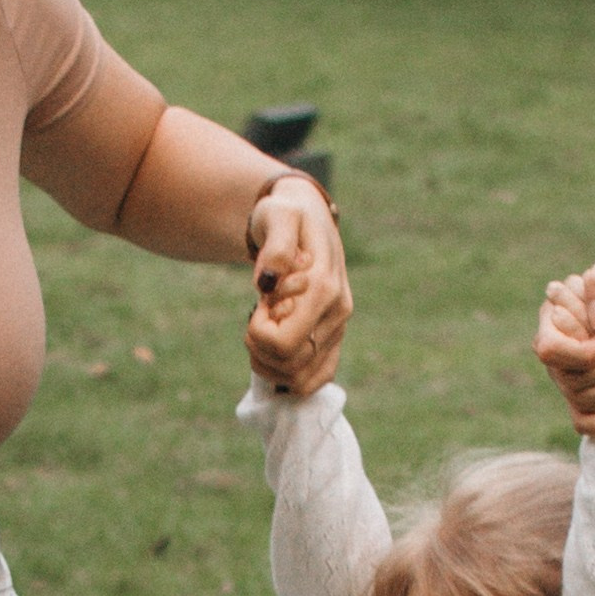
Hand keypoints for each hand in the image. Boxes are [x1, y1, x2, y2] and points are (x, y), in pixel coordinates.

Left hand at [245, 173, 350, 394]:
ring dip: (268, 363)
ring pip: (300, 380)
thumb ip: (275, 246)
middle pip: (290, 365)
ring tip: (262, 330)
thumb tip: (269, 282)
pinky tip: (272, 347)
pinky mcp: (333, 341)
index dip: (258, 333)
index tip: (258, 304)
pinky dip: (285, 374)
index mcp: (325, 289)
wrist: (303, 216)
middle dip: (259, 347)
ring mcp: (338, 330)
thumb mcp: (277, 216)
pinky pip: (313, 381)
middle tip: (256, 315)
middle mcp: (338, 314)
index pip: (286, 344)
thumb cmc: (285, 214)